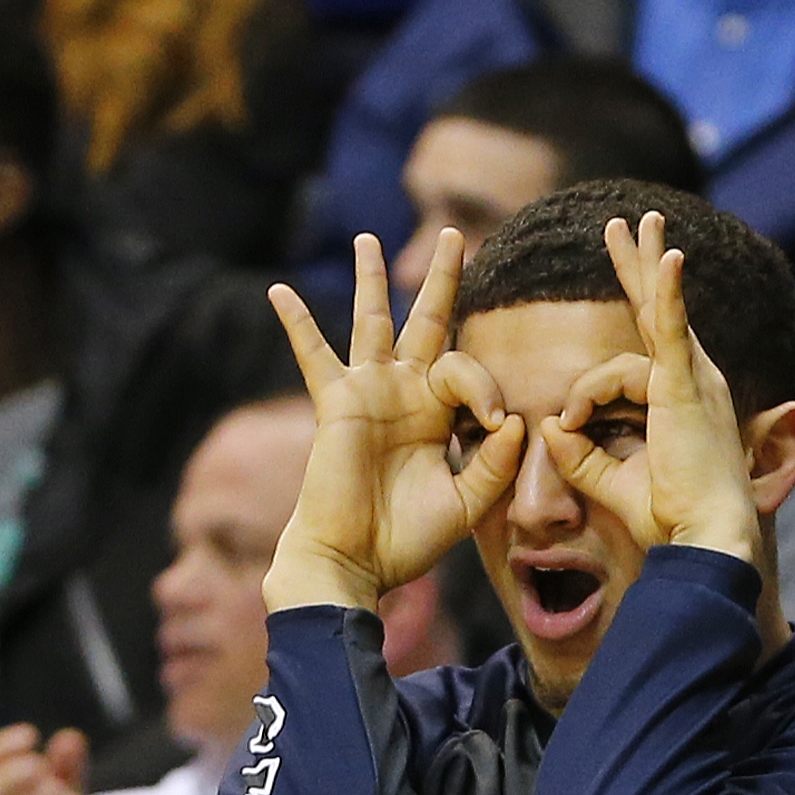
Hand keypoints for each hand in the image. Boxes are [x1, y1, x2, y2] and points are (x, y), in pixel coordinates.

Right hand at [264, 234, 523, 611]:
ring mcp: (369, 393)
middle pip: (427, 320)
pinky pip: (314, 355)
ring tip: (367, 239)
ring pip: (372, 322)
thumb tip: (514, 419)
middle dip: (442, 278)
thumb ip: (495, 463)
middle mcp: (405, 394)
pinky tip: (279, 291)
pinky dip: (297, 324)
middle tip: (454, 234)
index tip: (494, 424)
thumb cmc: (408, 539)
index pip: (469, 369)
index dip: (486, 387)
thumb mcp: (468, 502)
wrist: (357, 560)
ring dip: (371, 280)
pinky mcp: (336, 403)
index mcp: (439, 415)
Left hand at [539, 214, 763, 565]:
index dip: (618, 344)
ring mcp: (694, 380)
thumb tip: (548, 427)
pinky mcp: (685, 386)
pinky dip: (669, 291)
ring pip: (655, 314)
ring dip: (641, 265)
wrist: (703, 536)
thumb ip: (580, 454)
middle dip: (642, 266)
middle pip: (661, 310)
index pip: (645, 353)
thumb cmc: (670, 518)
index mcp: (682, 401)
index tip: (593, 365)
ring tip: (627, 223)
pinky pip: (672, 328)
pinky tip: (666, 254)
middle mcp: (695, 382)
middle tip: (629, 225)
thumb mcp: (612, 480)